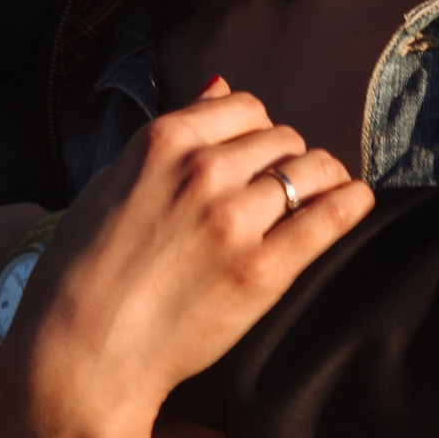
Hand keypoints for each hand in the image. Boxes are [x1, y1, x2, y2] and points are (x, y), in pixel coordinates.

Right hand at [0, 79, 372, 437]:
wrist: (83, 352)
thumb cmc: (83, 268)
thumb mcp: (112, 182)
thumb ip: (172, 135)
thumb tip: (219, 85)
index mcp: (162, 141)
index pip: (242, 107)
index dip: (252, 130)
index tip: (251, 155)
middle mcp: (203, 171)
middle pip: (281, 138)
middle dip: (283, 157)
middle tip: (275, 188)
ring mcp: (235, 220)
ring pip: (311, 168)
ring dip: (318, 178)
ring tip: (316, 195)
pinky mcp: (263, 270)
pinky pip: (329, 217)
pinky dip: (350, 202)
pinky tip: (356, 201)